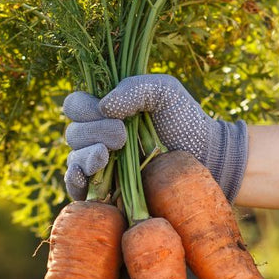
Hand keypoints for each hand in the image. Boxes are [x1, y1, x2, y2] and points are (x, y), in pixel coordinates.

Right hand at [63, 74, 247, 202]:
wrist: (206, 156)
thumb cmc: (184, 119)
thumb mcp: (164, 91)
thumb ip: (135, 88)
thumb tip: (104, 106)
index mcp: (104, 110)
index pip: (74, 105)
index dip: (84, 108)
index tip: (110, 112)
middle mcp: (96, 135)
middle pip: (73, 133)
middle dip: (94, 132)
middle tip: (122, 136)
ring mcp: (100, 163)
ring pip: (74, 159)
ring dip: (86, 157)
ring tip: (106, 156)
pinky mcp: (105, 190)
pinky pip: (77, 187)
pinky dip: (75, 183)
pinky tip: (86, 180)